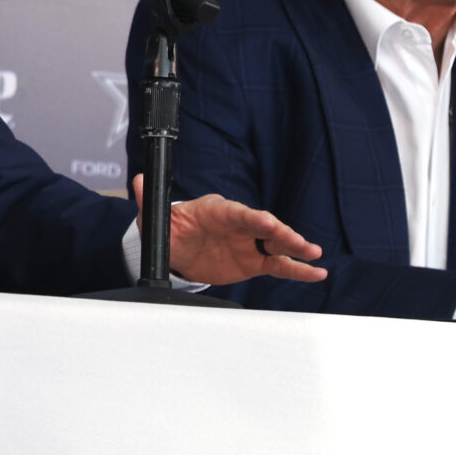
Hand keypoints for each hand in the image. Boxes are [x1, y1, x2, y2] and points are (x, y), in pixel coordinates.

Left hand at [160, 180, 327, 286]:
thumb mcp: (159, 219)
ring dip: (296, 249)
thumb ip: (151, 202)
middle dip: (282, 234)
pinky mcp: (255, 262)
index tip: (267, 222)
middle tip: (300, 242)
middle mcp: (240, 224)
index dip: (253, 218)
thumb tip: (139, 181)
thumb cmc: (172, 229)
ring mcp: (251, 243)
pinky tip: (316, 272)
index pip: (239, 213)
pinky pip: (280, 266)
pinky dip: (298, 269)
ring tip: (314, 255)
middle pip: (265, 227)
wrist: (177, 251)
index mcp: (219, 210)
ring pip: (277, 245)